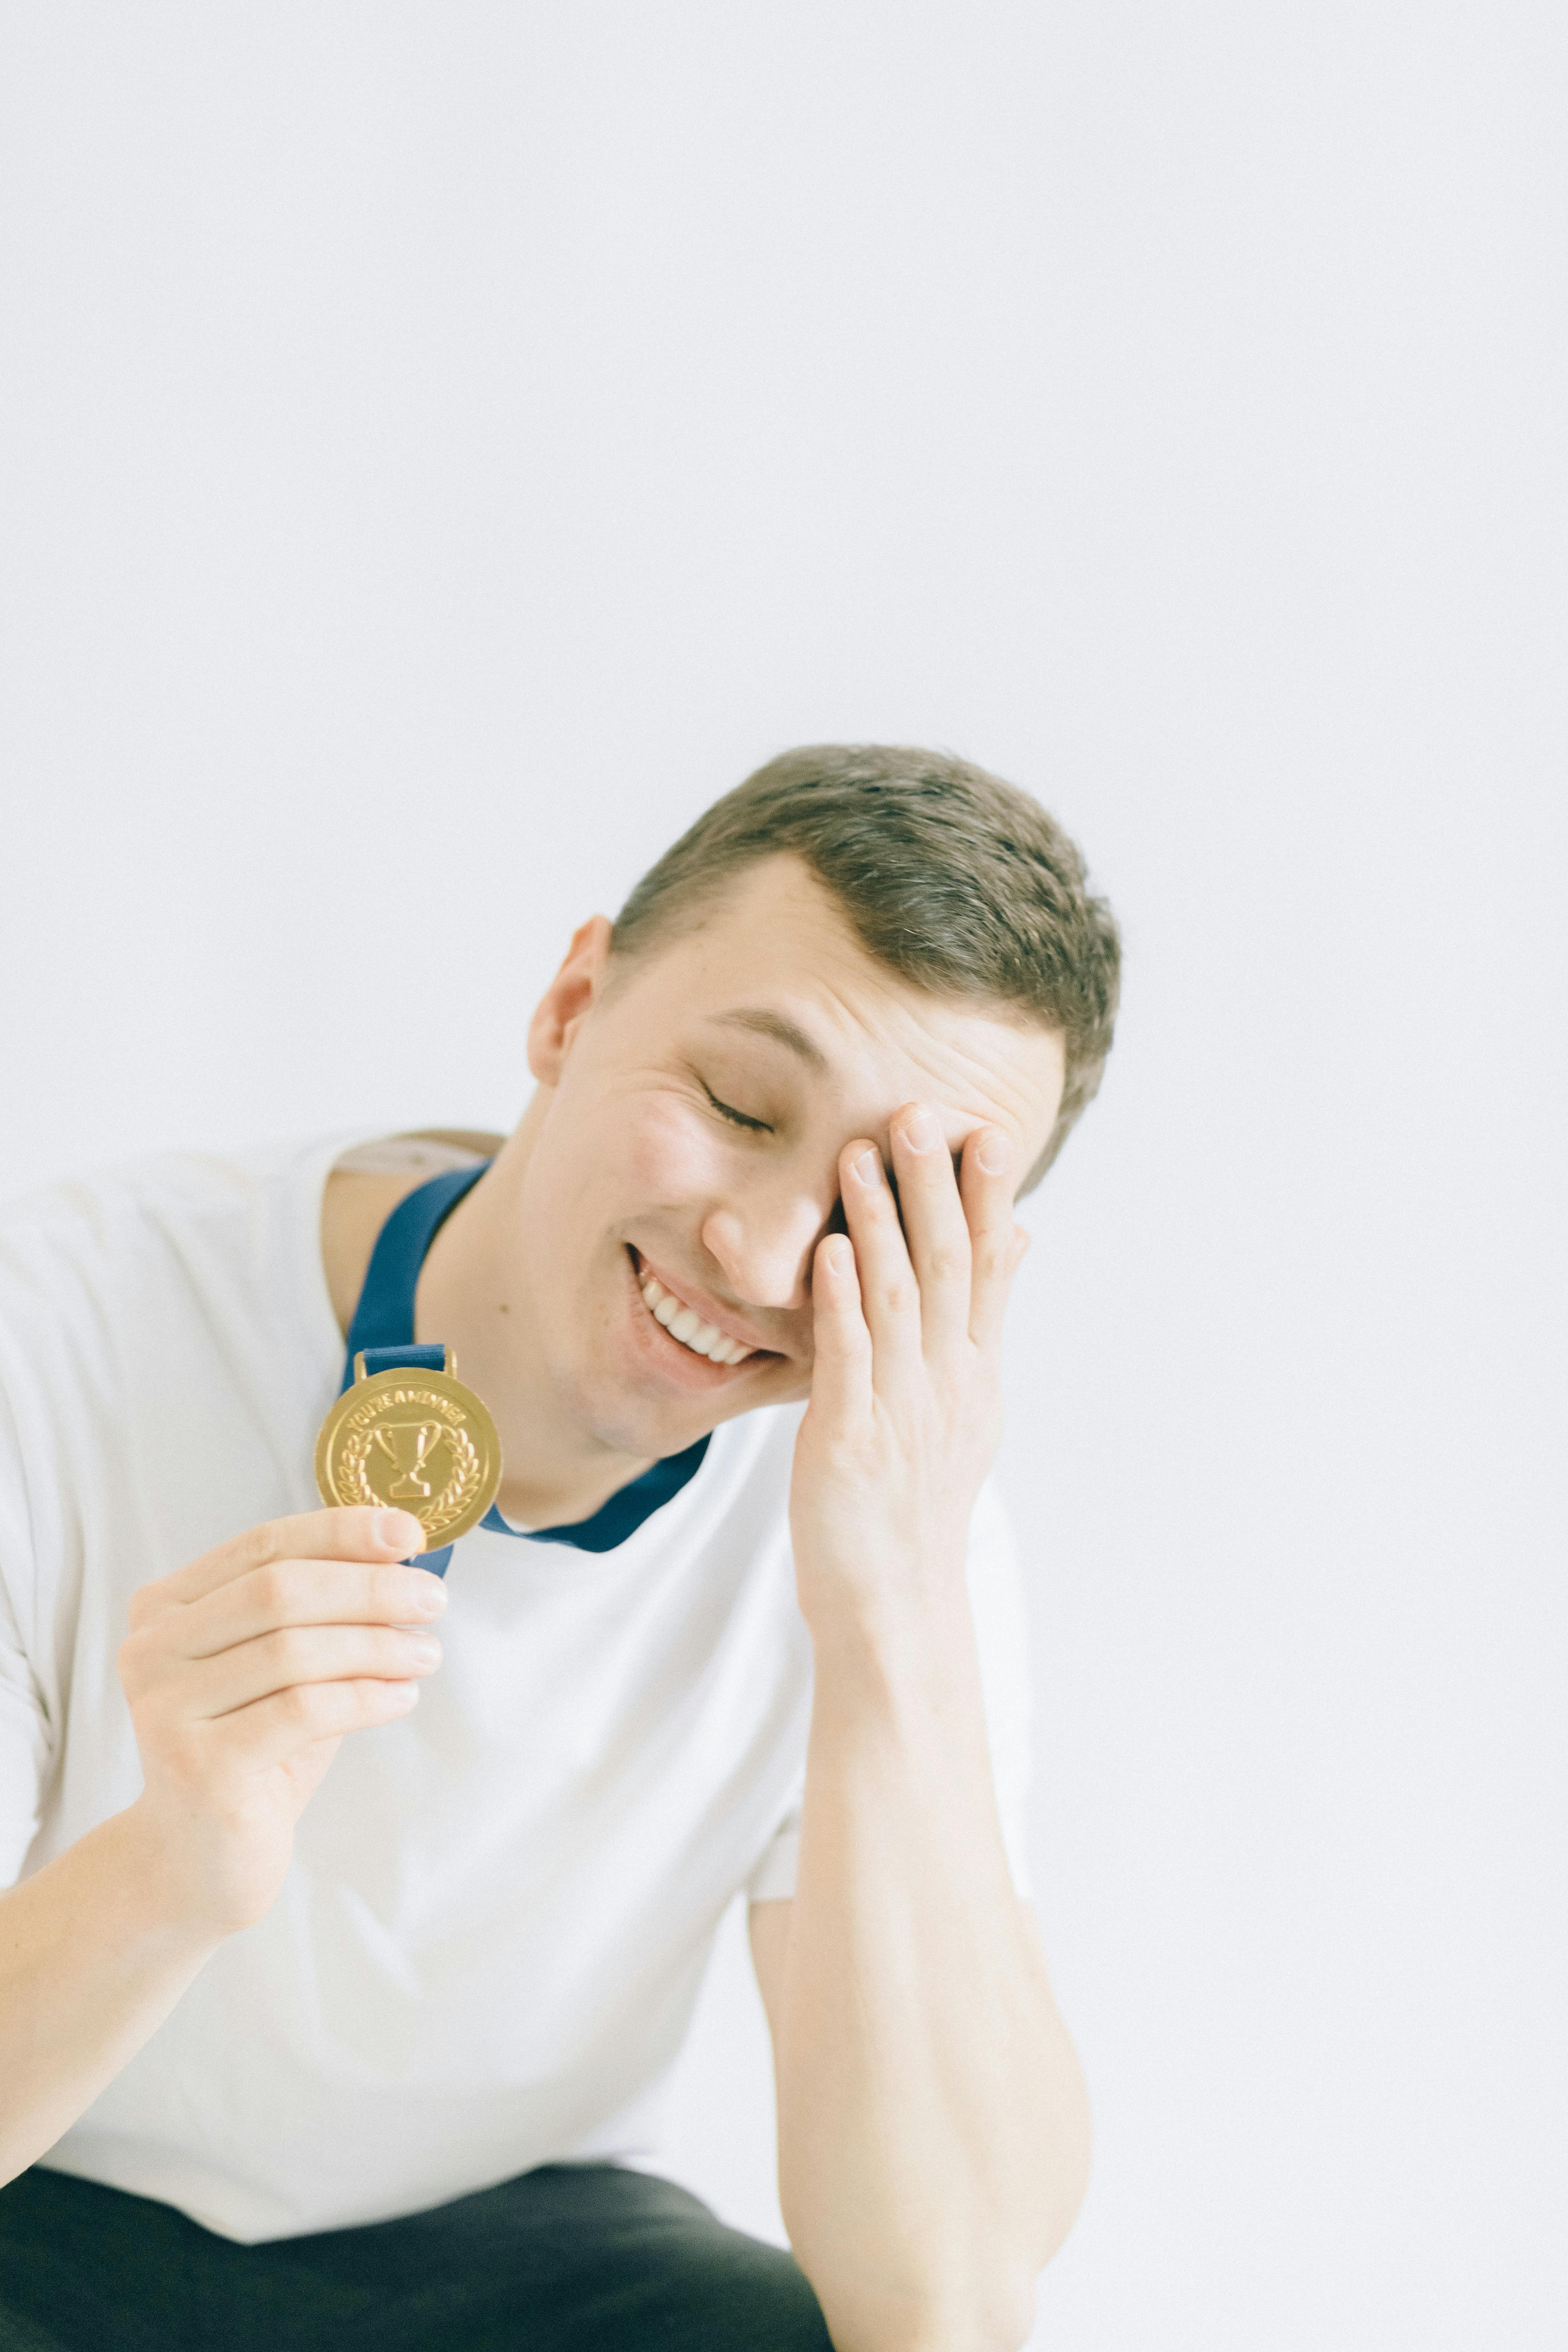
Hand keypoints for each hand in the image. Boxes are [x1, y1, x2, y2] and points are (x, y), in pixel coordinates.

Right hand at [116, 1509, 445, 1936]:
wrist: (201, 1861)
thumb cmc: (256, 1750)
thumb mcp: (286, 1667)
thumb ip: (321, 1610)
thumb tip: (396, 1550)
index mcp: (165, 1607)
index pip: (262, 1545)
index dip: (338, 1531)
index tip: (409, 1532)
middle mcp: (150, 1650)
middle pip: (278, 1591)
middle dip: (369, 1588)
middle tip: (435, 1600)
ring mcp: (165, 1709)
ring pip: (293, 1650)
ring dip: (377, 1645)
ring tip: (428, 1654)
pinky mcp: (197, 1766)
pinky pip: (302, 1710)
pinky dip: (366, 1696)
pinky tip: (403, 1697)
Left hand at [788, 1104, 1025, 1640]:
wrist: (895, 1600)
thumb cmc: (917, 1499)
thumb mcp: (967, 1406)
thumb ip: (983, 1321)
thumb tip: (1020, 1236)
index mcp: (976, 1372)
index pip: (991, 1268)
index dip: (989, 1198)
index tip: (985, 1130)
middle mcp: (948, 1383)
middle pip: (950, 1268)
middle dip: (935, 1188)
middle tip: (919, 1113)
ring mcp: (902, 1410)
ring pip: (898, 1299)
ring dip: (880, 1222)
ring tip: (861, 1154)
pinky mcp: (849, 1440)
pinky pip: (848, 1359)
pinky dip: (841, 1302)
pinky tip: (832, 1252)